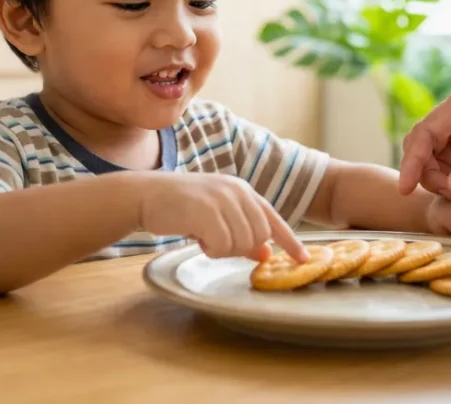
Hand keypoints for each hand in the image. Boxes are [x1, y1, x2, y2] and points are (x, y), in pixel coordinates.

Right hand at [139, 174, 306, 262]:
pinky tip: (196, 237)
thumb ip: (242, 232)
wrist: (146, 195)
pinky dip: (211, 249)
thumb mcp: (216, 216)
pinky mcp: (206, 211)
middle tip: (215, 242)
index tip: (304, 259)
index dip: (290, 241)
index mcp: (243, 191)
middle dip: (241, 247)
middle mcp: (237, 191)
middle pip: (259, 236)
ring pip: (242, 243)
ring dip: (223, 249)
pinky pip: (222, 245)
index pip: (273, 219)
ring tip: (203, 236)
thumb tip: (266, 254)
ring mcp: (222, 199)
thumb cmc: (181, 207)